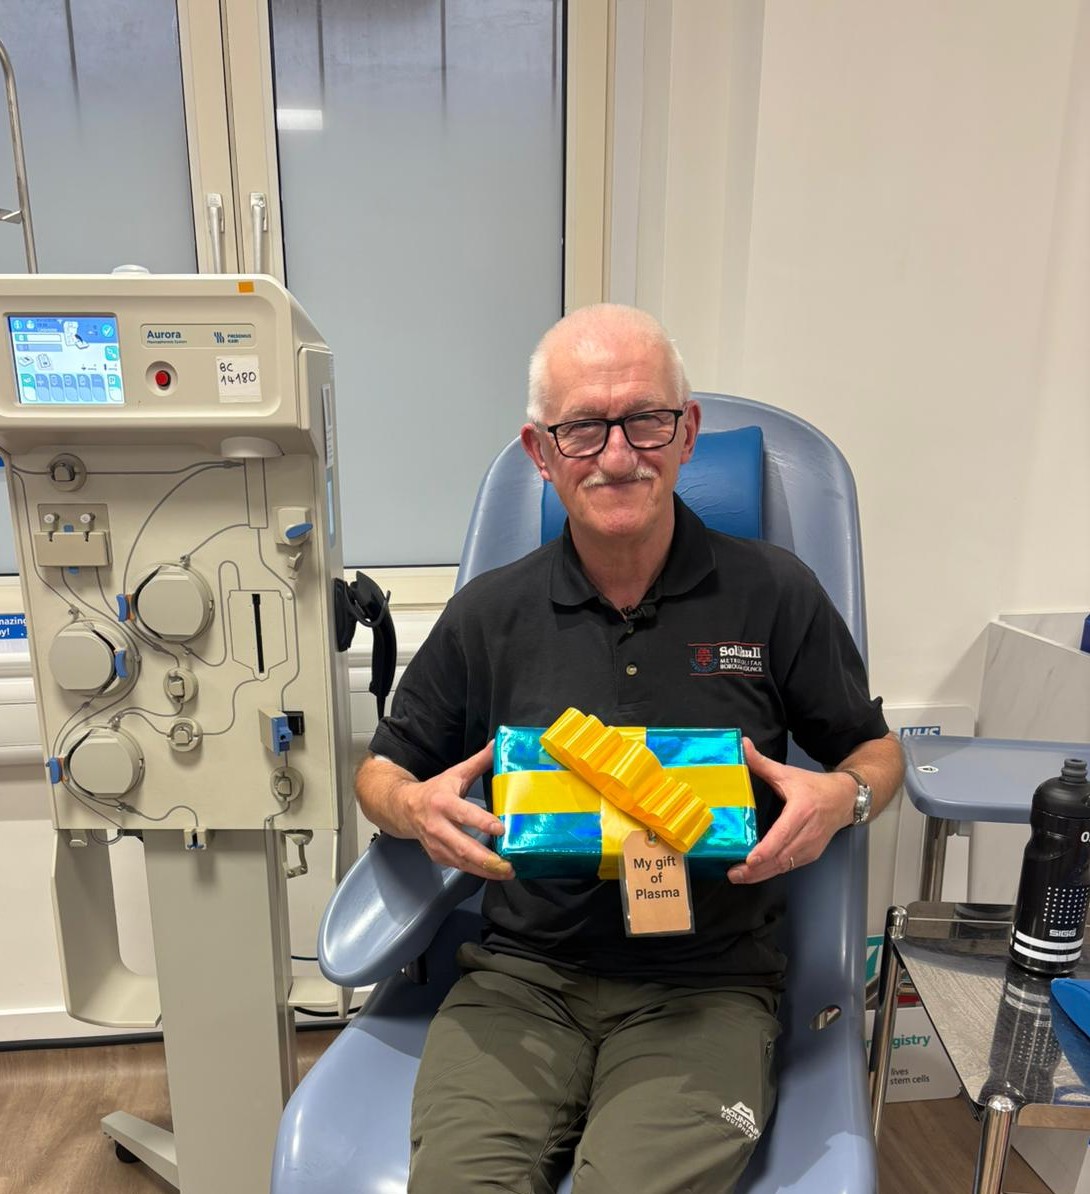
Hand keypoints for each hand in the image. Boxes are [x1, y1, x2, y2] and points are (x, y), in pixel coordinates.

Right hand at [403, 742, 513, 880]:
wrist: (404, 808)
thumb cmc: (434, 792)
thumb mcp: (455, 773)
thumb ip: (478, 761)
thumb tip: (497, 744)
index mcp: (443, 803)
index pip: (464, 814)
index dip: (482, 822)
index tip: (501, 828)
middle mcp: (437, 826)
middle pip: (463, 846)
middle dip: (487, 858)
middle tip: (508, 864)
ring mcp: (436, 844)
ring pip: (461, 861)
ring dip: (485, 869)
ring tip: (506, 872)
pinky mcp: (438, 856)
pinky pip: (459, 866)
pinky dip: (476, 871)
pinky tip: (493, 872)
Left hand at [727, 738, 854, 883]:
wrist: (845, 800)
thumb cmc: (815, 787)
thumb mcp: (788, 773)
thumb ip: (762, 762)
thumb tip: (742, 744)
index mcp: (801, 810)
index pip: (783, 834)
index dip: (766, 849)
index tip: (750, 859)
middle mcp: (808, 832)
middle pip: (781, 856)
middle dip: (756, 869)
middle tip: (734, 874)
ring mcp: (811, 846)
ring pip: (784, 865)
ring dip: (762, 874)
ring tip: (739, 876)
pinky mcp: (811, 855)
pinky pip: (789, 866)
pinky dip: (772, 872)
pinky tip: (755, 874)